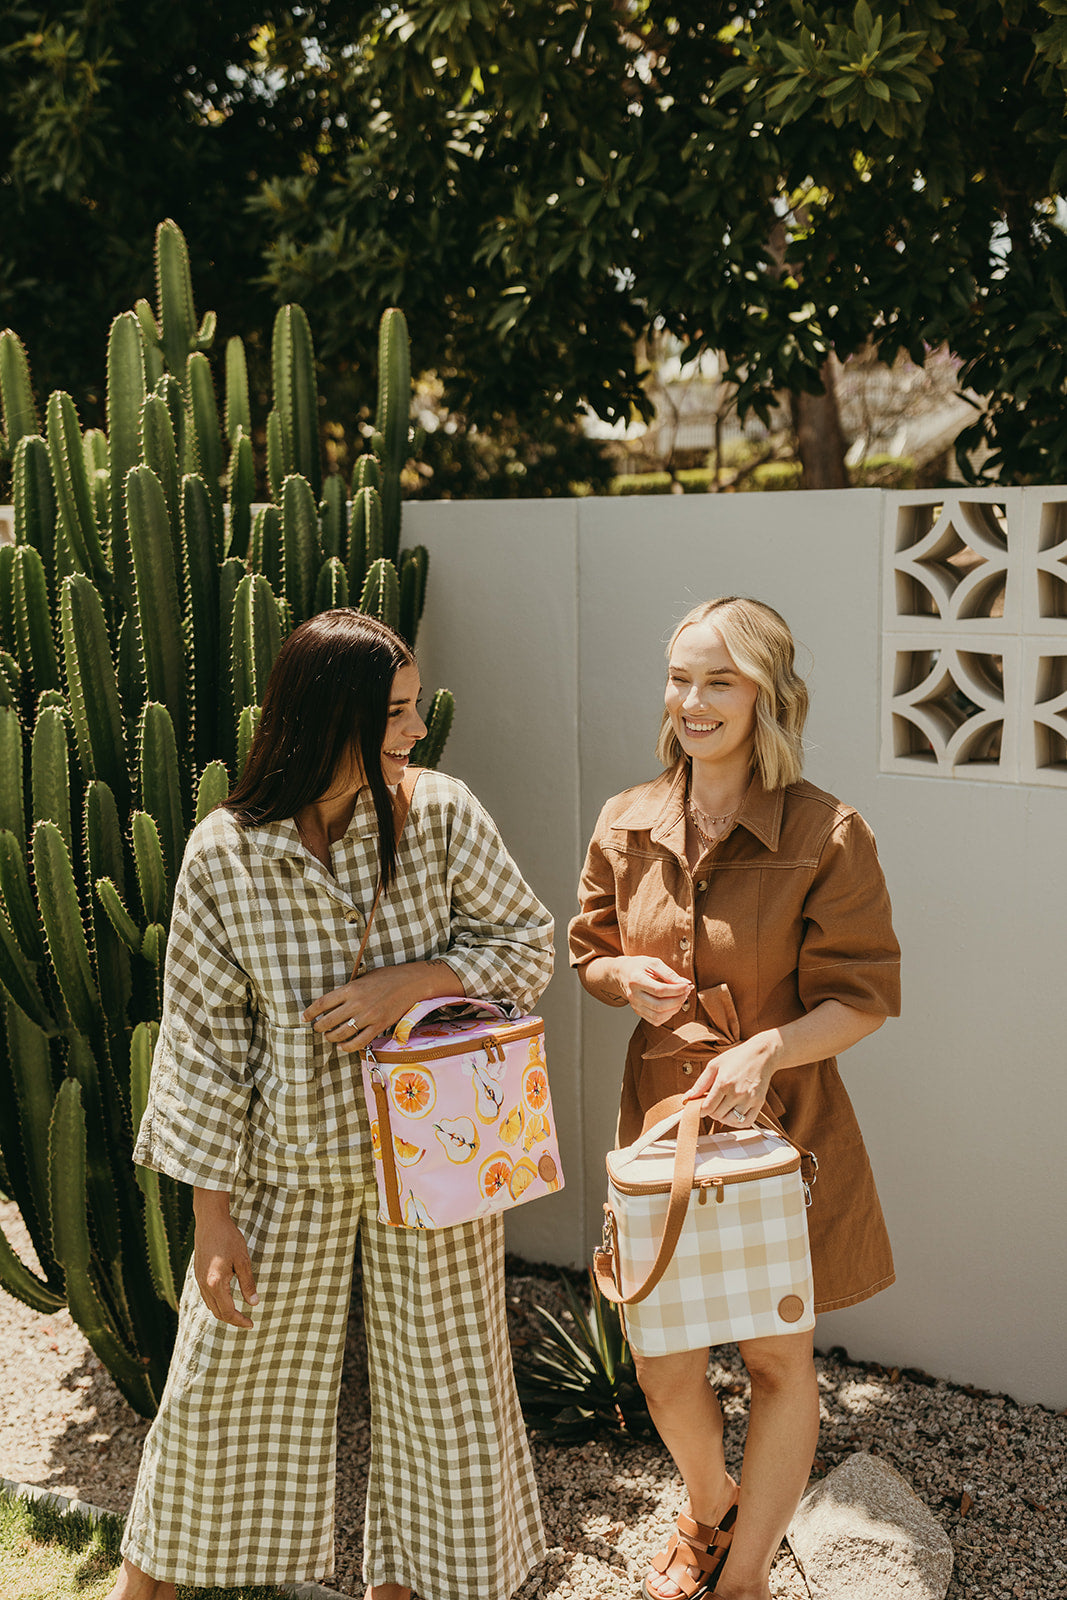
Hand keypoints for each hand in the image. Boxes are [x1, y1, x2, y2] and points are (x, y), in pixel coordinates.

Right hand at [193, 1190, 257, 1327]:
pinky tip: (226, 1299)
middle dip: (232, 1320)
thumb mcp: (242, 1260)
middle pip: (217, 1312)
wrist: (210, 1221)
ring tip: (238, 1313)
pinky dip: (216, 1302)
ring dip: (223, 1312)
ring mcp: (198, 1280)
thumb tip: (254, 1303)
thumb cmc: (228, 1238)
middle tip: (246, 1322)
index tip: (251, 1324)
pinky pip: (206, 1296)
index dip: (239, 1320)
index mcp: (215, 1284)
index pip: (227, 1311)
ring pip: (210, 1305)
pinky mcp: (197, 1274)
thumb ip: (247, 1283)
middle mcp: (204, 1285)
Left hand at [303, 963, 452, 1052]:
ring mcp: (368, 1016)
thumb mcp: (364, 976)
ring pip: (341, 1034)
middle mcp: (357, 1003)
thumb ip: (349, 988)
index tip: (305, 1017)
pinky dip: (347, 1047)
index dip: (311, 1012)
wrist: (411, 982)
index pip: (323, 1003)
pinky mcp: (379, 1026)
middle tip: (317, 1028)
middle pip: (328, 1021)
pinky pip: (359, 1042)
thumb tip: (333, 1001)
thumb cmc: (387, 977)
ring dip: (331, 1038)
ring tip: (329, 1037)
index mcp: (351, 988)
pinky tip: (342, 1047)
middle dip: (319, 1027)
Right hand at [610, 956, 692, 1026]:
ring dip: (674, 1009)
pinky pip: (655, 1020)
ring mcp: (635, 1006)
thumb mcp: (653, 963)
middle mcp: (634, 995)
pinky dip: (668, 1015)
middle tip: (686, 991)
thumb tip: (686, 983)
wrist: (622, 974)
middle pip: (659, 1005)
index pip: (659, 990)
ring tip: (681, 998)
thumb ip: (669, 973)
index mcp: (636, 980)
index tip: (687, 985)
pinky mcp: (638, 1012)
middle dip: (678, 1000)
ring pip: (658, 1016)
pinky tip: (672, 1005)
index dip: (677, 990)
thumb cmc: (639, 966)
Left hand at [682, 1031, 782, 1126]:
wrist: (761, 1054)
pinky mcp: (759, 1103)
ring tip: (722, 1108)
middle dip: (711, 1112)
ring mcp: (749, 1099)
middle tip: (712, 1104)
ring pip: (731, 1121)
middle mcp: (737, 1093)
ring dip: (723, 1118)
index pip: (707, 1108)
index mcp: (723, 1082)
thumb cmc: (737, 1057)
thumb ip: (700, 1084)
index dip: (700, 1110)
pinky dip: (738, 1122)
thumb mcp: (714, 1065)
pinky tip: (734, 1114)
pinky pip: (746, 1122)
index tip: (700, 1107)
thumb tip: (687, 1098)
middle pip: (717, 1115)